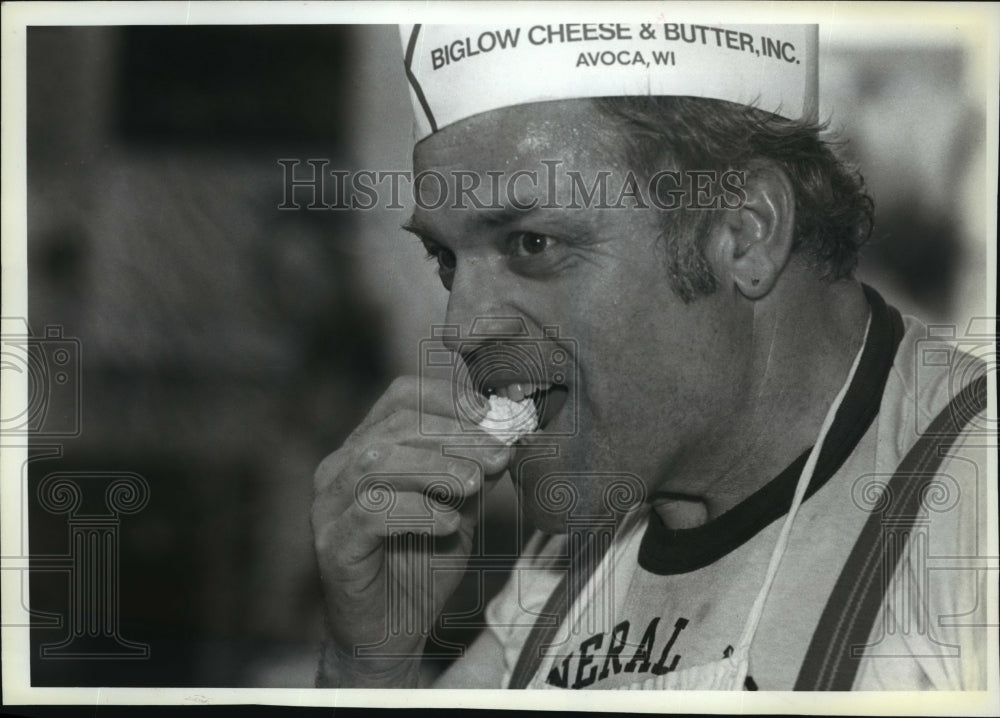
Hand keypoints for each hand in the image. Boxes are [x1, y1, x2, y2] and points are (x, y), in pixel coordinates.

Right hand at [311, 376, 511, 686]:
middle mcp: (340, 468)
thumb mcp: (459, 506)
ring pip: (377, 462)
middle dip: (454, 435)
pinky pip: (370, 513)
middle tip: (499, 453)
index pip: (400, 397)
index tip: (490, 416)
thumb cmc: (421, 563)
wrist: (392, 633)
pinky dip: (417, 511)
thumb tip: (507, 433)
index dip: (447, 398)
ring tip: (475, 483)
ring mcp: (329, 506)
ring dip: (435, 466)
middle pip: (394, 427)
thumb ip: (474, 470)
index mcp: (367, 447)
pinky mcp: (331, 544)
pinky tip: (449, 523)